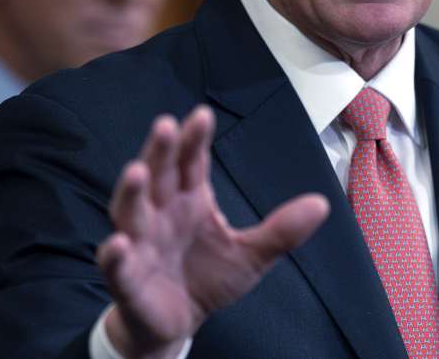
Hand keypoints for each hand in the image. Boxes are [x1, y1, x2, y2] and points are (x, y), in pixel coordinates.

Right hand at [96, 105, 329, 358]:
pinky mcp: (128, 279)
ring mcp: (140, 243)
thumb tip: (323, 204)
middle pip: (158, 175)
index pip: (191, 162)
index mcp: (189, 199)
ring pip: (130, 212)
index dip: (194, 140)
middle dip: (160, 151)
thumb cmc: (208, 278)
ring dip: (131, 192)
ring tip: (137, 172)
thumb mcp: (251, 255)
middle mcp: (160, 213)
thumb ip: (281, 231)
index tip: (202, 115)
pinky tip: (118, 243)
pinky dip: (115, 255)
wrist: (178, 323)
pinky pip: (118, 265)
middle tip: (167, 125)